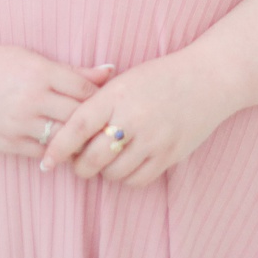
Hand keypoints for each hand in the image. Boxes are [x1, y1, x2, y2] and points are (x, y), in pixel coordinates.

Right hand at [0, 45, 113, 159]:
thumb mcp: (34, 59)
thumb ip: (73, 71)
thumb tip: (110, 71)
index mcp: (41, 73)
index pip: (86, 89)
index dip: (100, 96)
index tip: (106, 100)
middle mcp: (31, 99)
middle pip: (78, 115)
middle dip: (93, 120)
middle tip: (103, 123)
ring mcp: (18, 123)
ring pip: (62, 137)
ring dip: (76, 139)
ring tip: (88, 138)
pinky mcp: (8, 143)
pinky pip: (42, 152)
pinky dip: (55, 150)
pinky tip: (63, 146)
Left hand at [39, 50, 241, 187]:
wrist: (211, 77)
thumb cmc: (162, 77)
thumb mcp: (126, 80)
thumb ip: (98, 103)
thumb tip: (67, 137)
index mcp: (118, 94)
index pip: (77, 127)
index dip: (57, 148)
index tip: (46, 162)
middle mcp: (134, 118)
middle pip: (91, 158)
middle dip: (80, 166)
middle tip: (80, 162)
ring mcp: (154, 138)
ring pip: (113, 173)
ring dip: (105, 171)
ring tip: (110, 158)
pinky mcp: (170, 154)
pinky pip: (136, 180)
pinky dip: (126, 177)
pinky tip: (129, 163)